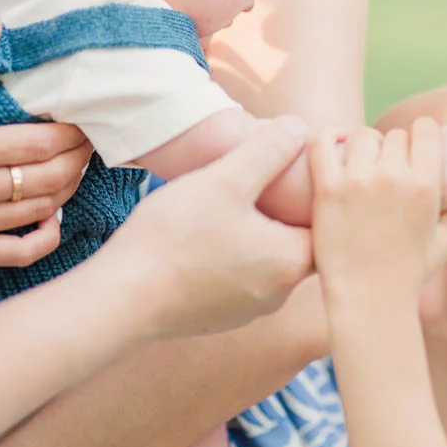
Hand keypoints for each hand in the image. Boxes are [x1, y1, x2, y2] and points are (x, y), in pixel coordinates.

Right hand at [0, 14, 89, 265]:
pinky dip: (46, 236)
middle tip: (89, 142)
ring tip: (74, 166)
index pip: (39, 145)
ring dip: (67, 188)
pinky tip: (53, 212)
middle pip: (48, 178)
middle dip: (78, 158)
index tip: (83, 121)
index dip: (71, 133)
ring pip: (39, 211)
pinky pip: (18, 254)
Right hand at [102, 117, 314, 337]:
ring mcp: (248, 310)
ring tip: (239, 206)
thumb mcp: (226, 179)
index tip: (301, 169)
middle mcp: (278, 294)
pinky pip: (239, 280)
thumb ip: (268, 151)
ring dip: (258, 236)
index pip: (325, 222)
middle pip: (298, 243)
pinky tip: (211, 237)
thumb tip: (300, 129)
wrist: (120, 298)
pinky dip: (234, 258)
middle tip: (271, 182)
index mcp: (291, 261)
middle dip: (287, 213)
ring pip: (266, 262)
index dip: (316, 192)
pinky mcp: (219, 318)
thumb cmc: (175, 236)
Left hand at [311, 121, 443, 304]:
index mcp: (428, 184)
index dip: (422, 138)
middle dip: (395, 150)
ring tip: (363, 169)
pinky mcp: (328, 190)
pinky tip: (335, 147)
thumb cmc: (412, 272)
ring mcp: (358, 182)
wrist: (370, 301)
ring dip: (365, 148)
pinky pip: (323, 143)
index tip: (415, 153)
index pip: (426, 129)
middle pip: (395, 135)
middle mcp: (394, 177)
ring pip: (363, 135)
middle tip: (388, 171)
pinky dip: (328, 137)